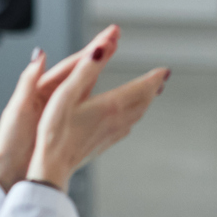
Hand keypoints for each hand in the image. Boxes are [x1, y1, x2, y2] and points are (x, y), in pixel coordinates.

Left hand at [0, 32, 102, 189]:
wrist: (8, 169)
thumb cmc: (9, 141)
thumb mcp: (17, 108)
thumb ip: (28, 80)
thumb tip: (38, 54)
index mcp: (42, 88)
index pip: (72, 64)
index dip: (91, 49)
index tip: (108, 36)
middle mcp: (53, 95)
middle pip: (81, 69)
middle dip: (99, 51)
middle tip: (116, 34)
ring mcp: (60, 110)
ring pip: (86, 84)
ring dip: (101, 69)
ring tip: (115, 54)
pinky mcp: (64, 125)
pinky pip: (86, 106)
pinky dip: (100, 96)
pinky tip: (109, 93)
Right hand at [29, 30, 168, 189]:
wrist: (52, 166)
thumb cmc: (55, 131)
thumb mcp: (66, 93)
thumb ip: (84, 69)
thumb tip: (100, 50)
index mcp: (110, 105)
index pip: (142, 88)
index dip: (155, 77)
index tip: (164, 70)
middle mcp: (116, 120)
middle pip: (143, 101)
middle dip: (153, 88)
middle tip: (161, 79)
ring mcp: (111, 133)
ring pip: (137, 114)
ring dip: (146, 102)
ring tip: (149, 94)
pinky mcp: (104, 143)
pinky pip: (126, 126)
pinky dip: (133, 116)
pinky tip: (128, 118)